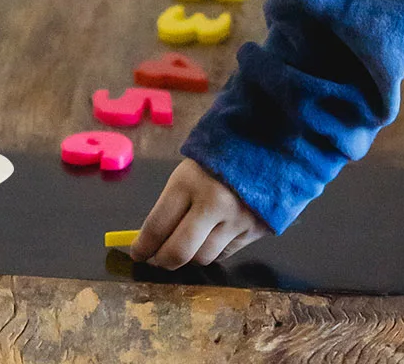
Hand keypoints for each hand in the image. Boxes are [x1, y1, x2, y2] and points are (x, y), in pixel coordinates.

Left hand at [131, 158, 268, 268]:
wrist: (266, 142)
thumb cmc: (218, 153)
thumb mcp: (188, 170)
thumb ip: (172, 204)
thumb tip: (153, 239)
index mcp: (189, 182)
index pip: (157, 227)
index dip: (142, 246)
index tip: (137, 252)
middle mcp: (213, 204)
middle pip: (179, 252)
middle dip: (162, 261)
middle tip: (156, 260)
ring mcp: (236, 219)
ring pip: (203, 258)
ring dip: (189, 257)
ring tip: (184, 247)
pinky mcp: (255, 230)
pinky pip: (225, 254)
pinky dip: (212, 251)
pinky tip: (208, 239)